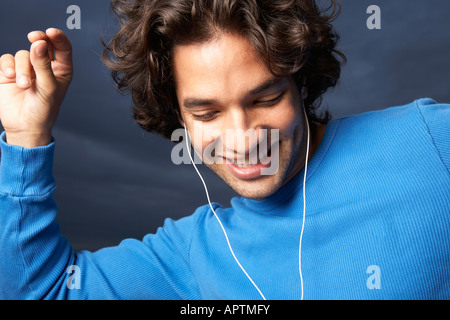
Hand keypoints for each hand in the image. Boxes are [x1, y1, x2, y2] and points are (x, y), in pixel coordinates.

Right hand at [0, 28, 72, 147]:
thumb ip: (43, 65)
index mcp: (61, 70)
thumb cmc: (43, 110)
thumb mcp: (48, 88)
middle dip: (38, 40)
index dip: (57, 37)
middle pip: (42, 43)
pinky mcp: (10, 72)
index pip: (62, 48)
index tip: (51, 33)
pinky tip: (10, 78)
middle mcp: (45, 66)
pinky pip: (7, 59)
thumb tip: (39, 43)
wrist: (25, 126)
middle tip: (35, 38)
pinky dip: (8, 67)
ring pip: (23, 54)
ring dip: (22, 67)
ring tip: (24, 85)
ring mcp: (27, 68)